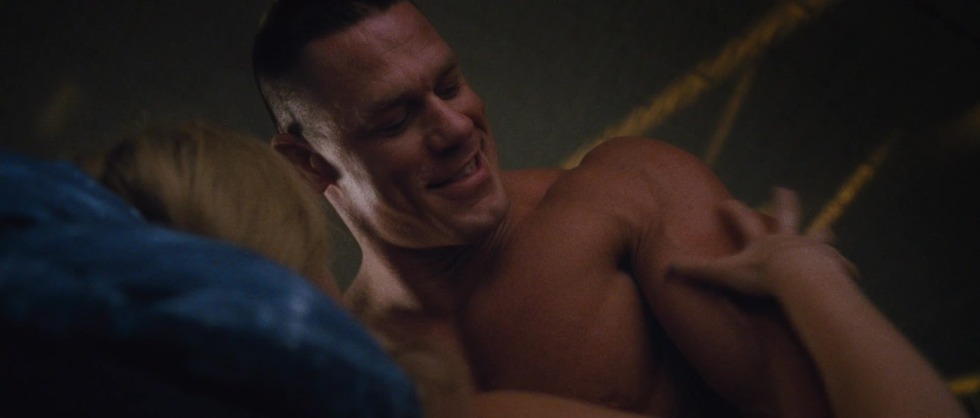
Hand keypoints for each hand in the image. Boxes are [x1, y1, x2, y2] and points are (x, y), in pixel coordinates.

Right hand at [671, 187, 856, 297]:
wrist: (798, 277)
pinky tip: (853, 272)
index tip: (724, 201)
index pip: (743, 221)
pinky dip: (843, 267)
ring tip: (830, 231)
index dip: (733, 210)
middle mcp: (786, 239)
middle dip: (784, 202)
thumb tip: (664, 269)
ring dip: (822, 234)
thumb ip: (697, 272)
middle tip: (785, 189)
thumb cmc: (762, 276)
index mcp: (761, 242)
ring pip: (817, 237)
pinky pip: (838, 264)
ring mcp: (809, 248)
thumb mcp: (724, 274)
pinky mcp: (829, 263)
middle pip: (785, 216)